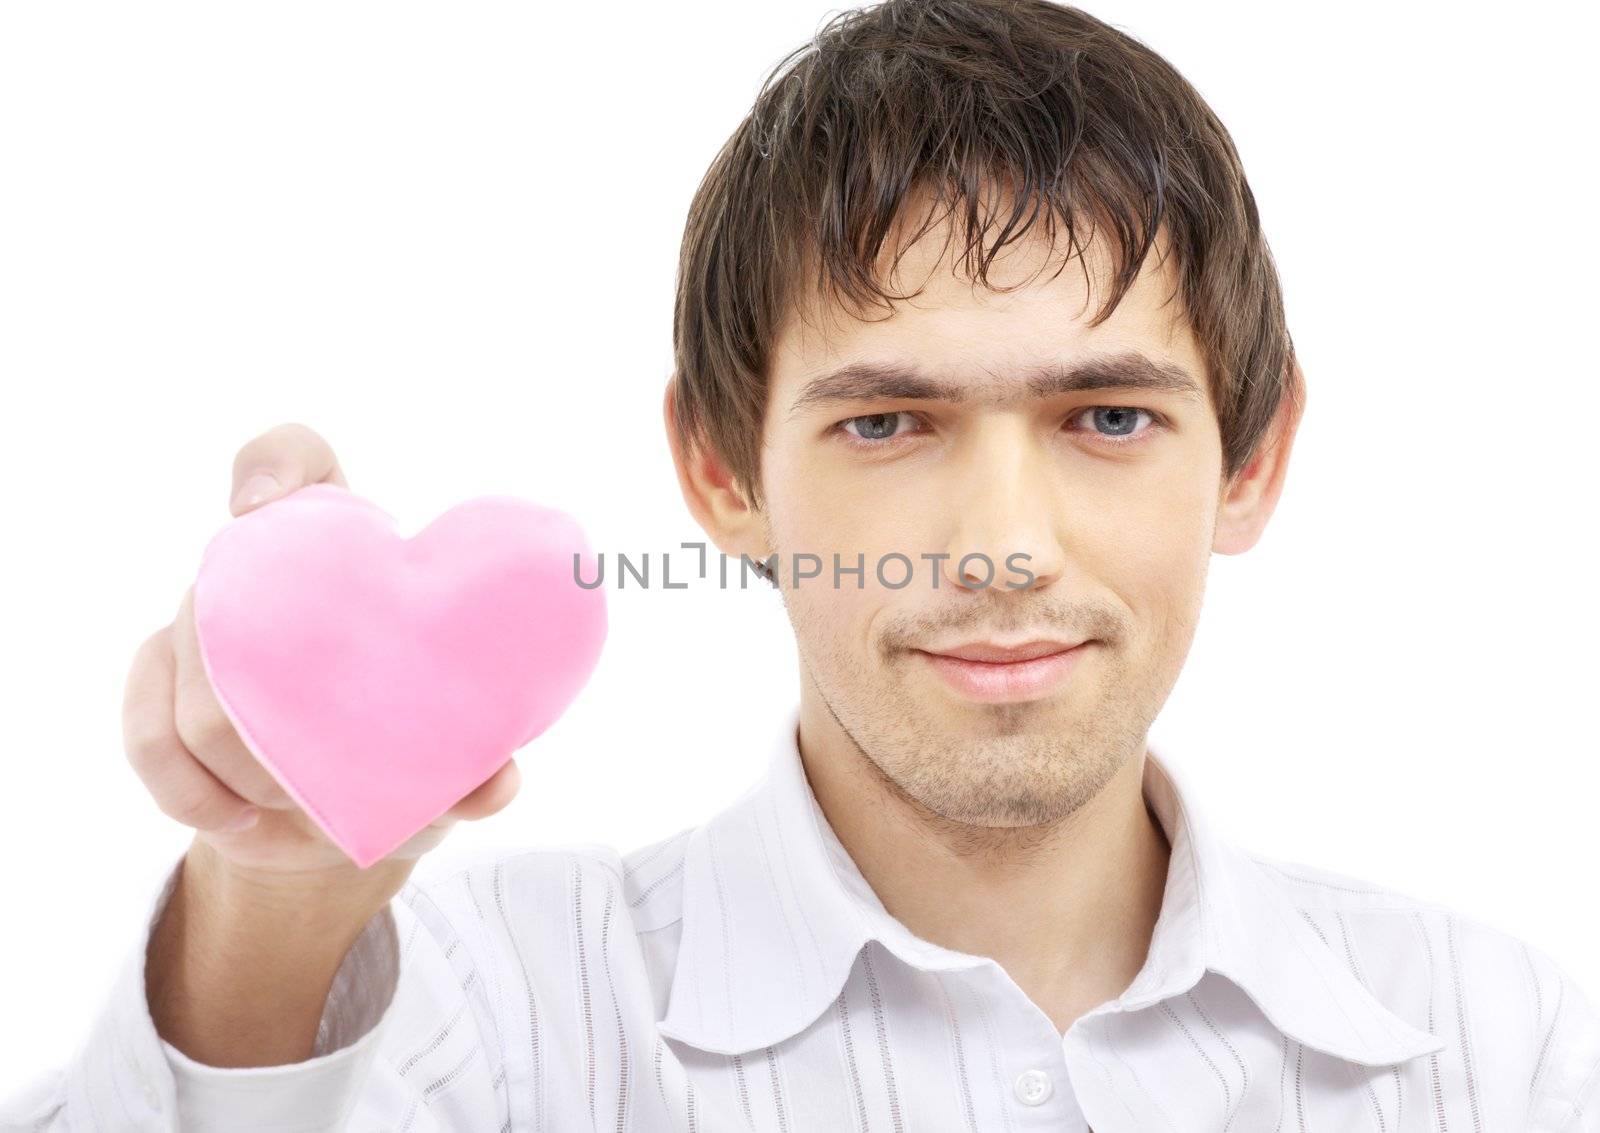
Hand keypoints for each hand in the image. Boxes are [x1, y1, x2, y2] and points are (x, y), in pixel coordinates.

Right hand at [122, 422, 521, 889]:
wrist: (341, 817)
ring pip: (186, 671)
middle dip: (264, 687)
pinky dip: (190, 788)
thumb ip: (479, 763)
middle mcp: (263, 570)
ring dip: (239, 754)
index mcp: (349, 547)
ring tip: (294, 803)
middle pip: (223, 582)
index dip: (272, 462)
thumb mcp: (454, 754)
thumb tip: (499, 783)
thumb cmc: (414, 749)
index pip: (296, 458)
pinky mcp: (160, 687)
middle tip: (314, 759)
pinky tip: (239, 820)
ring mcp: (201, 625)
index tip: (262, 506)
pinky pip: (148, 731)